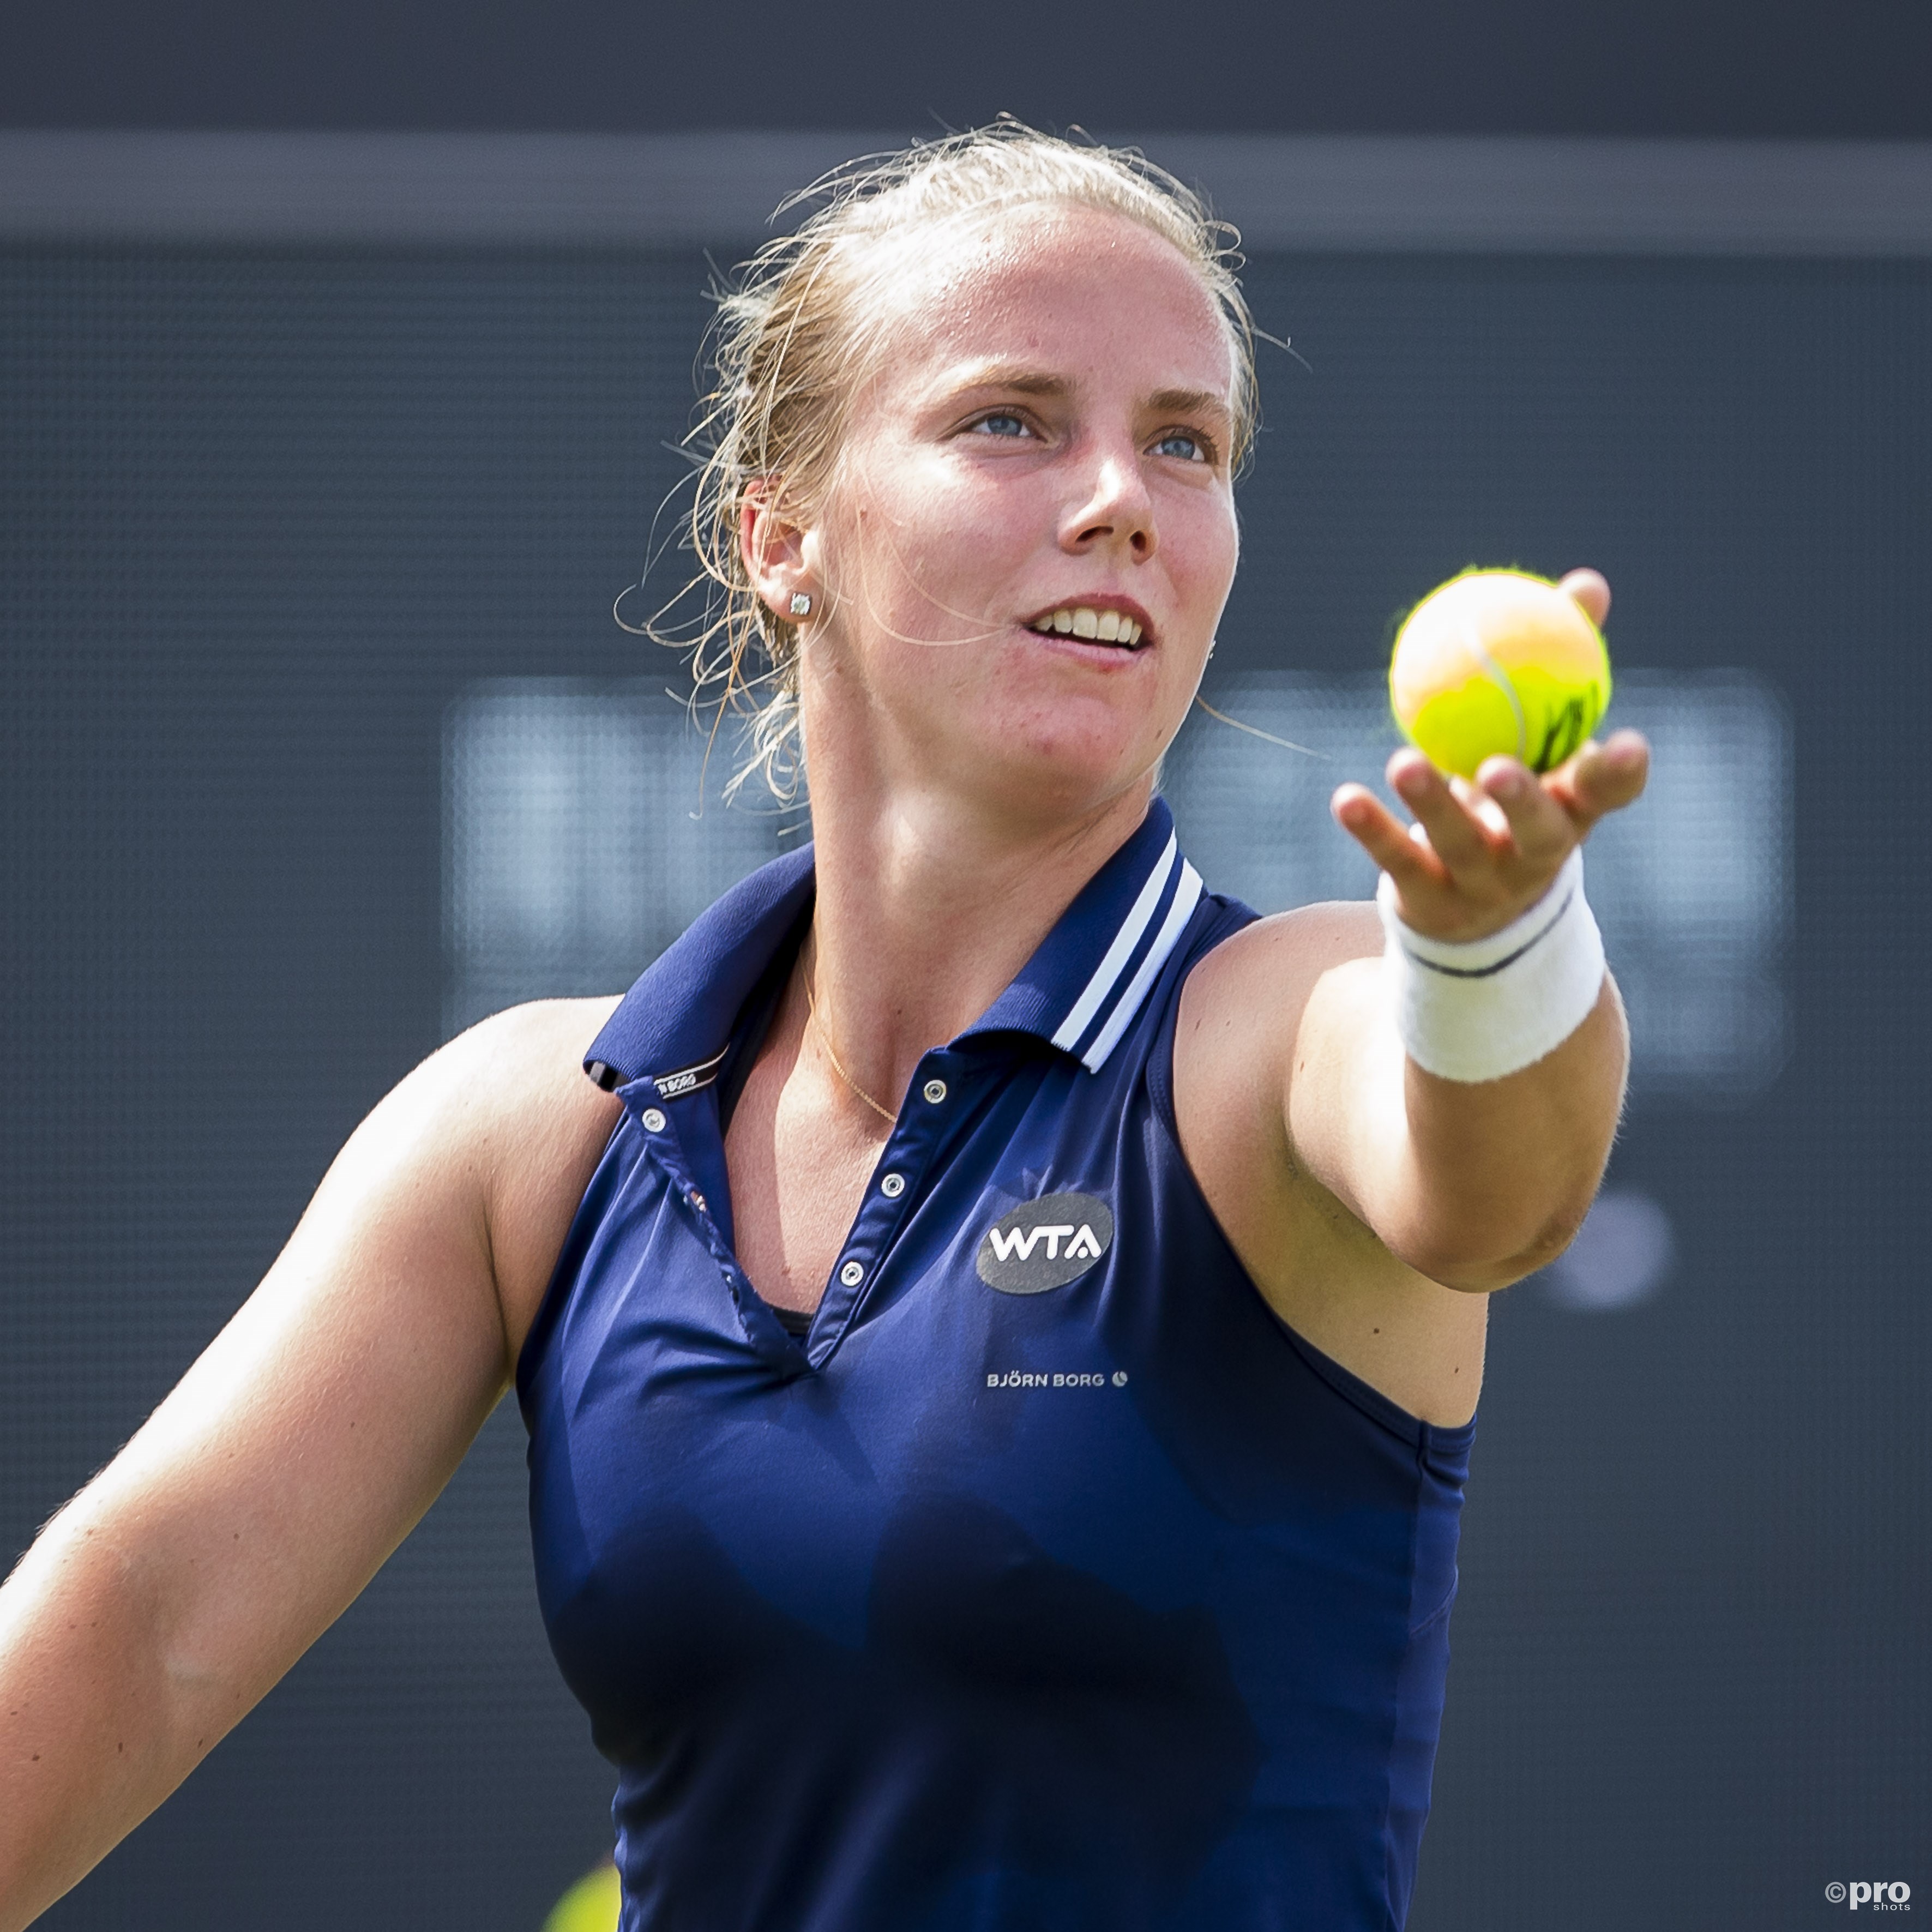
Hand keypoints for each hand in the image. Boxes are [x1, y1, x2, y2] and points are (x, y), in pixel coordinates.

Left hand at [1330, 569, 1649, 942]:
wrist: (1477, 907)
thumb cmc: (1516, 796)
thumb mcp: (1541, 740)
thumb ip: (1560, 665)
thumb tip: (1585, 585)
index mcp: (1572, 811)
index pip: (1607, 796)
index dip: (1619, 775)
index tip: (1627, 744)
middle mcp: (1535, 854)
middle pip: (1539, 832)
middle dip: (1523, 801)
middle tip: (1496, 766)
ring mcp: (1483, 884)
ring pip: (1460, 845)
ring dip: (1432, 805)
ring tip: (1403, 762)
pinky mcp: (1431, 902)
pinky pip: (1398, 861)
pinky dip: (1372, 829)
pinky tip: (1345, 798)